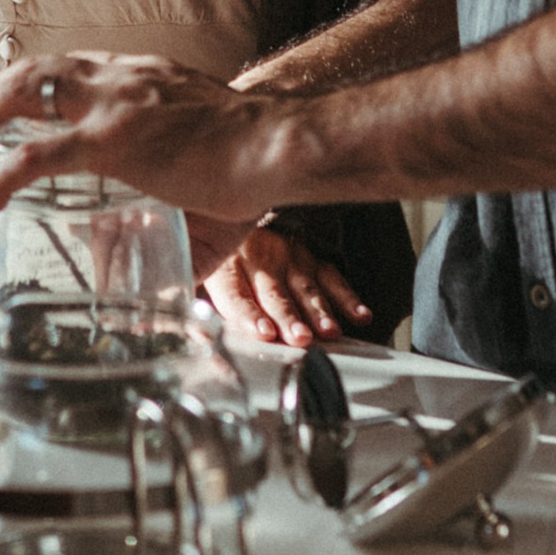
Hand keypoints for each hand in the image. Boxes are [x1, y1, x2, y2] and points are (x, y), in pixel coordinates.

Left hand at [0, 49, 287, 222]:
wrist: (279, 146)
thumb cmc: (255, 156)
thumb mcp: (201, 154)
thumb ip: (175, 190)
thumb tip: (166, 249)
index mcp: (142, 77)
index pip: (73, 66)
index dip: (34, 83)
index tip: (12, 106)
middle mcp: (122, 79)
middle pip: (38, 68)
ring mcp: (115, 108)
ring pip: (27, 92)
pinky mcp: (114, 143)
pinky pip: (38, 155)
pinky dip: (4, 174)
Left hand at [201, 223, 371, 351]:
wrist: (236, 216)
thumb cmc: (219, 262)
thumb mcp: (199, 280)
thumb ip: (196, 310)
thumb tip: (195, 339)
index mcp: (225, 267)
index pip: (237, 294)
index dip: (249, 314)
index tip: (264, 332)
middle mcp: (258, 258)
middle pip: (275, 293)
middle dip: (289, 317)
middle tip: (300, 338)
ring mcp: (288, 256)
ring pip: (305, 287)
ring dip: (319, 310)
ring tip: (329, 332)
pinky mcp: (310, 257)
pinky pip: (332, 278)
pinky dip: (348, 298)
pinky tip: (360, 316)